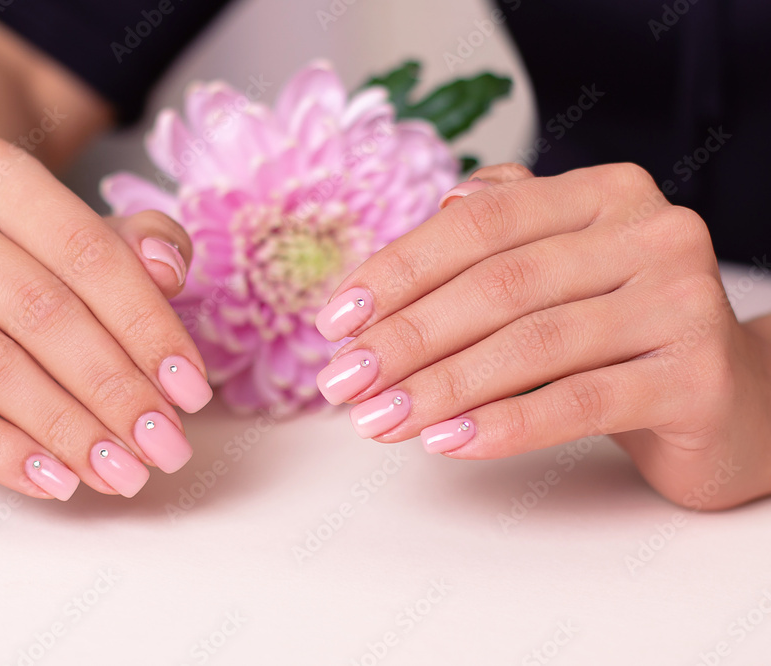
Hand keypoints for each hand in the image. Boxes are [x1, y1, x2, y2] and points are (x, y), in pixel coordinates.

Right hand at [0, 134, 212, 500]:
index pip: (86, 252)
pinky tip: (55, 479)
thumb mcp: (80, 238)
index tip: (191, 389)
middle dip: (114, 389)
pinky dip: (4, 452)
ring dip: (68, 430)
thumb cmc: (13, 260)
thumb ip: (137, 246)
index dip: (147, 325)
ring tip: (122, 470)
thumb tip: (168, 269)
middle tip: (163, 444)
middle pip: (41, 313)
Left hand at [315, 162, 770, 509]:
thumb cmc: (620, 331)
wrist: (729, 398)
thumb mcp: (559, 270)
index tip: (336, 320)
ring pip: (533, 344)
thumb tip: (433, 210)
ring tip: (379, 420)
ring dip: (440, 386)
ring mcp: (681, 302)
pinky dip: (504, 423)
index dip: (398, 270)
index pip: (480, 222)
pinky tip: (447, 442)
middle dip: (406, 336)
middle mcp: (650, 233)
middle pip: (499, 283)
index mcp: (604, 194)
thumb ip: (503, 233)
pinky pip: (580, 400)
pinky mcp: (696, 377)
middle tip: (344, 380)